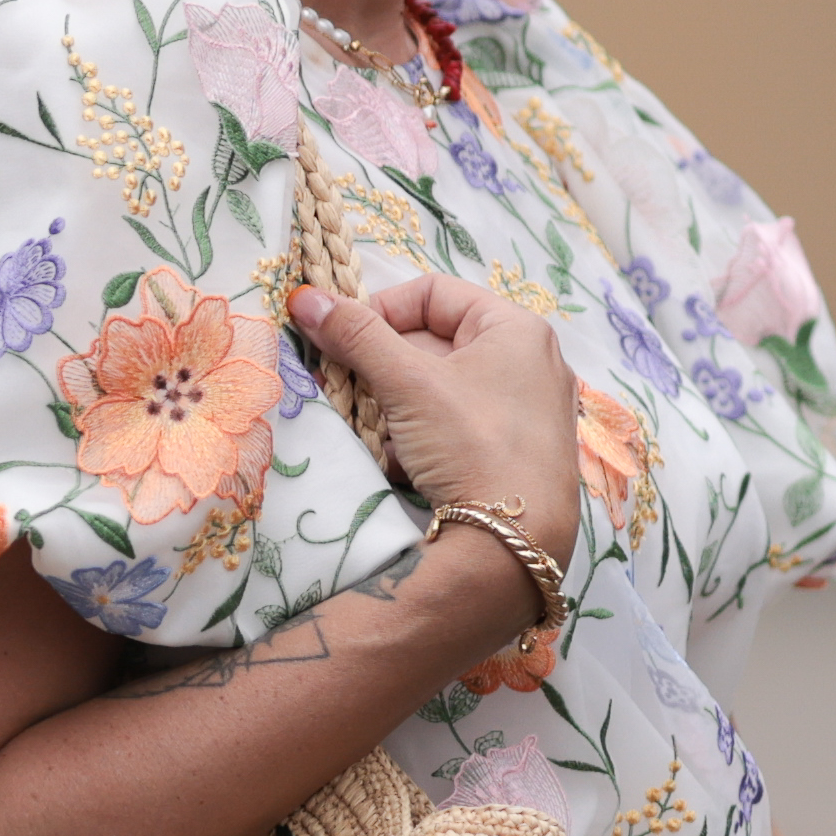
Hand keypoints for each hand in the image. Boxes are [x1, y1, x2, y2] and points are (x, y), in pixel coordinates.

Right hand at [284, 266, 581, 561]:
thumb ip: (356, 336)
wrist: (517, 541)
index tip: (344, 341)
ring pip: (441, 392)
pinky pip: (459, 430)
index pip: (433, 294)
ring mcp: (528, 412)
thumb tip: (304, 297)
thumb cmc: (472, 443)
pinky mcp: (518, 455)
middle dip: (385, 371)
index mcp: (516, 328)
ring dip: (398, 411)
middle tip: (348, 392)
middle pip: (435, 345)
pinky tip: (403, 465)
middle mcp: (531, 363)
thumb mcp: (408, 384)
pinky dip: (423, 441)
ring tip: (378, 436)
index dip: (380, 310)